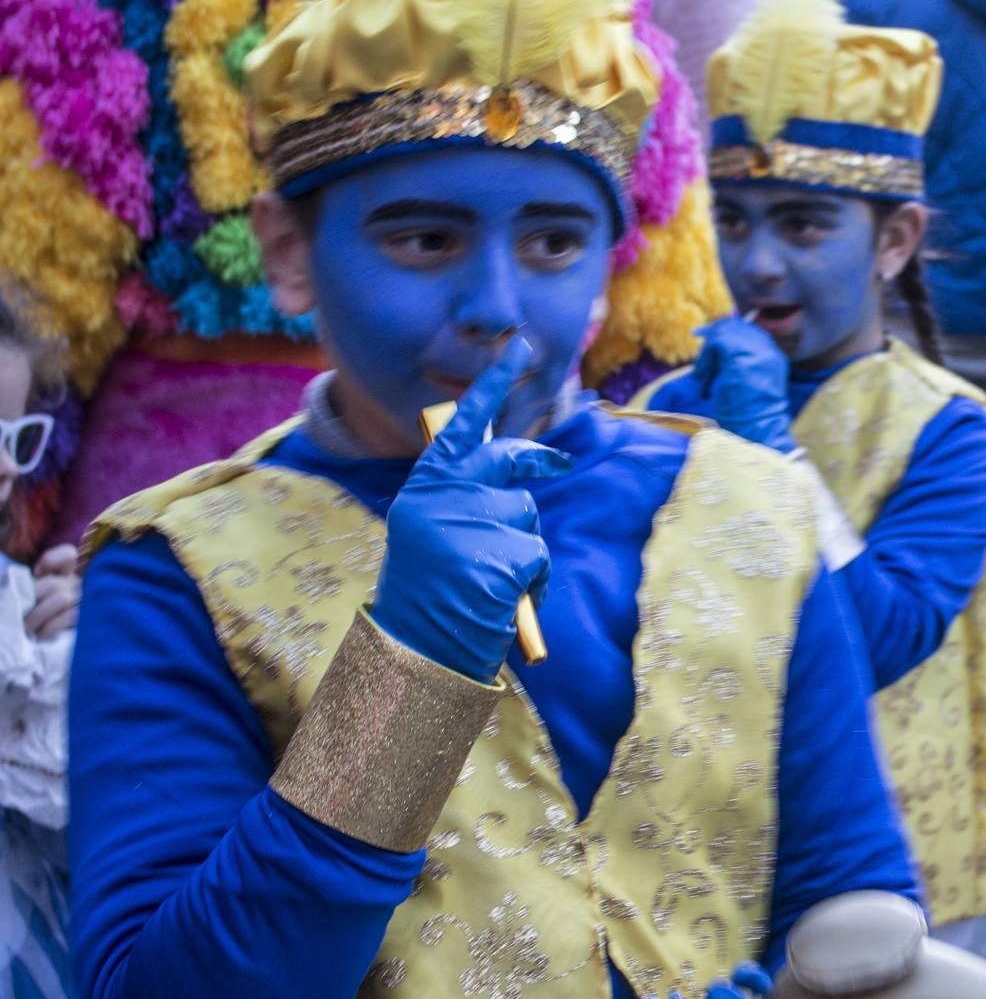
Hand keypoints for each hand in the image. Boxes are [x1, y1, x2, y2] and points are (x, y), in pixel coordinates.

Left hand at [25, 546, 78, 638]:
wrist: (64, 642)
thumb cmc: (43, 613)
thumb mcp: (39, 595)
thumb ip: (31, 586)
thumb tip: (19, 582)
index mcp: (67, 574)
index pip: (68, 555)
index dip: (52, 560)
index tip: (36, 573)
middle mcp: (79, 584)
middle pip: (54, 583)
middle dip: (33, 598)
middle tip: (21, 614)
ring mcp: (84, 600)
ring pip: (61, 599)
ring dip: (38, 616)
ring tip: (27, 628)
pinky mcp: (87, 618)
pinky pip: (69, 617)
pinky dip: (50, 627)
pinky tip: (40, 635)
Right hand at [367, 339, 571, 681]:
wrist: (417, 651)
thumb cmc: (430, 594)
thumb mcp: (435, 533)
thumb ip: (463, 498)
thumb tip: (513, 475)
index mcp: (423, 488)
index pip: (462, 425)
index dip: (493, 384)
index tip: (518, 347)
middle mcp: (445, 496)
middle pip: (508, 459)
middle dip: (535, 458)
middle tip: (556, 458)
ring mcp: (476, 523)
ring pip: (527, 514)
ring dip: (524, 546)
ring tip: (491, 581)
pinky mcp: (508, 555)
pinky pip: (539, 555)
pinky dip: (533, 582)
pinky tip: (503, 601)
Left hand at [687, 316, 794, 450]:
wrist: (757, 434)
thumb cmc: (749, 419)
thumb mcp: (747, 385)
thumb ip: (737, 364)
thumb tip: (714, 344)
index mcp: (774, 358)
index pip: (749, 332)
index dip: (726, 335)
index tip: (707, 344)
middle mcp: (769, 351)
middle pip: (737, 328)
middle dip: (713, 341)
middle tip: (700, 362)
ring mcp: (756, 352)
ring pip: (724, 335)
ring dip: (708, 356)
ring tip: (703, 379)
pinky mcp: (740, 355)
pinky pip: (716, 344)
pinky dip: (705, 362)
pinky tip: (703, 381)